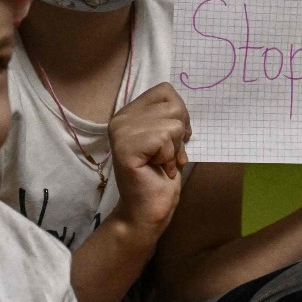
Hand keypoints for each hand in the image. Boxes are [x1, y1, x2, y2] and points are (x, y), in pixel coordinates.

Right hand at [108, 82, 191, 233]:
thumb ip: (170, 118)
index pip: (166, 90)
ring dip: (175, 148)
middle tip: (167, 155)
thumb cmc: (161, 176)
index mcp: (129, 113)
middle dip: (180, 134)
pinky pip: (165, 138)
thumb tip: (181, 104)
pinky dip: (170, 157)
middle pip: (173, 105)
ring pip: (173, 123)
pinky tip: (158, 169)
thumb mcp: (170, 139)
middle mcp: (120, 118)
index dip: (180, 115)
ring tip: (162, 163)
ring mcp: (121, 132)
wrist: (148, 210)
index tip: (174, 139)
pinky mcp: (126, 147)